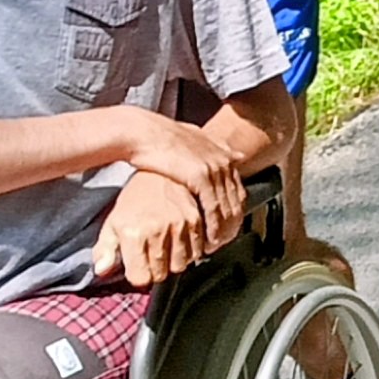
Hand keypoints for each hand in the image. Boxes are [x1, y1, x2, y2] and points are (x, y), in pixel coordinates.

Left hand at [95, 168, 225, 286]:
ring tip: (165, 246)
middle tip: (150, 254)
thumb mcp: (114, 221)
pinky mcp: (196, 220)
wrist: (159, 171)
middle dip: (155, 269)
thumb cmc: (135, 199)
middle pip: (161, 275)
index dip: (138, 275)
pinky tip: (180, 240)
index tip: (137, 265)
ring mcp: (179, 226)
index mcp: (133, 233)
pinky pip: (197, 252)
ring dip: (173, 261)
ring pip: (181, 266)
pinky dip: (189, 251)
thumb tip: (101, 271)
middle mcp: (157, 231)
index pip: (140, 278)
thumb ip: (105, 249)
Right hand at [103, 113, 247, 247]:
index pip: (237, 187)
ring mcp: (213, 168)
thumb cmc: (157, 138)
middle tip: (224, 241)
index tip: (228, 225)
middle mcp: (221, 160)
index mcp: (219, 152)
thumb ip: (210, 145)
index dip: (233, 209)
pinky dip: (213, 228)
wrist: (141, 132)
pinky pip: (214, 209)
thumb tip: (234, 153)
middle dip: (231, 224)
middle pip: (236, 200)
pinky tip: (208, 241)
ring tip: (216, 246)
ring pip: (228, 207)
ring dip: (224, 230)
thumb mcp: (190, 136)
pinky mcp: (201, 176)